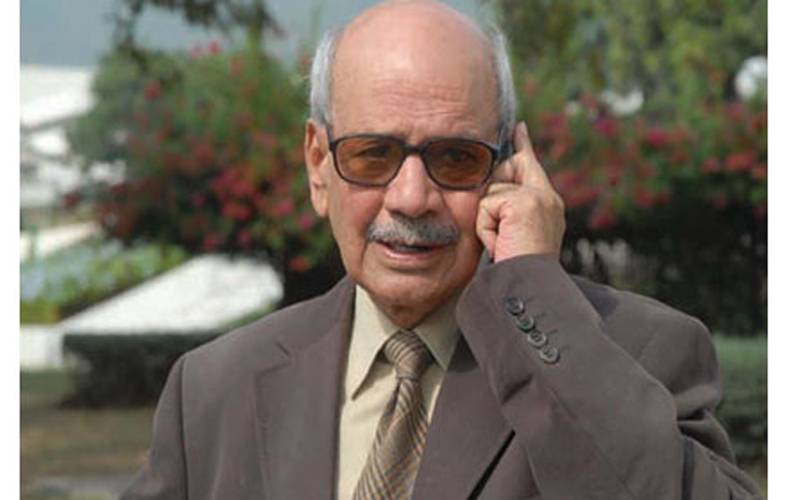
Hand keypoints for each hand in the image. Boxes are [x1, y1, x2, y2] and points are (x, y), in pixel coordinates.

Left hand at [476, 121, 565, 261]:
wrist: (529, 287)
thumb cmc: (519, 272)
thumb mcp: (515, 238)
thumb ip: (509, 214)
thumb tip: (490, 196)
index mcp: (549, 205)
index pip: (532, 167)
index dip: (524, 146)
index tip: (519, 128)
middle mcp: (548, 198)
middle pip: (507, 172)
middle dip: (493, 194)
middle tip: (500, 229)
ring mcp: (538, 197)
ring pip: (491, 193)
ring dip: (488, 223)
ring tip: (502, 246)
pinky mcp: (524, 202)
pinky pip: (486, 205)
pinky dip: (486, 228)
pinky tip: (499, 245)